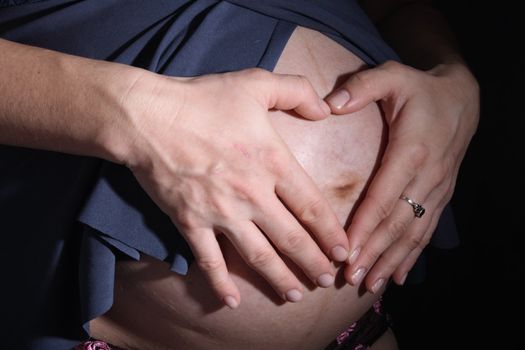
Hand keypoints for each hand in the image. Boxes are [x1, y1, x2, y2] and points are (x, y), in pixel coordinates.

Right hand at [123, 68, 348, 306]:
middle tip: (326, 280)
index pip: (312, 206)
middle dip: (312, 263)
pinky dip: (220, 284)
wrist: (148, 117)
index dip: (330, 232)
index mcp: (273, 162)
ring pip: (258, 256)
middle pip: (291, 238)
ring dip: (279, 279)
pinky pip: (209, 261)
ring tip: (295, 295)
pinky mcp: (190, 223)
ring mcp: (221, 213)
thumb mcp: (256, 82)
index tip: (342, 251)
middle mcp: (252, 194)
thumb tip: (325, 111)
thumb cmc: (203, 99)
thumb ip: (297, 91)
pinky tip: (231, 302)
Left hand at [326, 60, 478, 291]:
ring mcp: (438, 188)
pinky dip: (412, 254)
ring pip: (414, 231)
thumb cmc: (420, 88)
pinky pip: (427, 229)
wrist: (462, 96)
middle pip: (398, 222)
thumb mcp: (391, 76)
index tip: (346, 250)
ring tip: (371, 283)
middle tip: (351, 276)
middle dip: (374, 252)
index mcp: (412, 150)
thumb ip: (361, 87)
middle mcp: (428, 176)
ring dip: (391, 259)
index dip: (365, 225)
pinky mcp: (442, 194)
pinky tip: (397, 274)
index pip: (384, 196)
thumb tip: (330, 104)